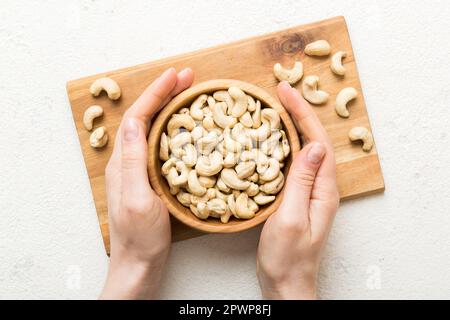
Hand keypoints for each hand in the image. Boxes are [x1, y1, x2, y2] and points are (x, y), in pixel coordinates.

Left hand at [100, 68, 193, 298]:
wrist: (139, 263)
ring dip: (168, 107)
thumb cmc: (140, 236)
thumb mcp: (137, 198)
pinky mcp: (149, 178)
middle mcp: (128, 161)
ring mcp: (138, 169)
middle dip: (164, 93)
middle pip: (144, 117)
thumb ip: (133, 160)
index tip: (175, 76)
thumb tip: (133, 121)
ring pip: (152, 128)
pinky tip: (185, 127)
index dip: (156, 93)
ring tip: (188, 93)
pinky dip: (172, 127)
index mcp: (124, 162)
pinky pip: (159, 143)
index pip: (138, 117)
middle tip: (188, 77)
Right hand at [256, 81, 339, 299]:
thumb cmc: (287, 257)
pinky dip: (283, 144)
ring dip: (292, 125)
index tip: (284, 92)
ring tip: (275, 107)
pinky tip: (271, 139)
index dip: (302, 113)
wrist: (287, 283)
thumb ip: (301, 182)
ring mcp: (310, 192)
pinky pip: (293, 163)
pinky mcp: (298, 197)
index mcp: (323, 189)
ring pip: (303, 149)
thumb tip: (313, 146)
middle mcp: (320, 187)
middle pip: (313, 140)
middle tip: (279, 91)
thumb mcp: (290, 218)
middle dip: (298, 112)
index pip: (316, 141)